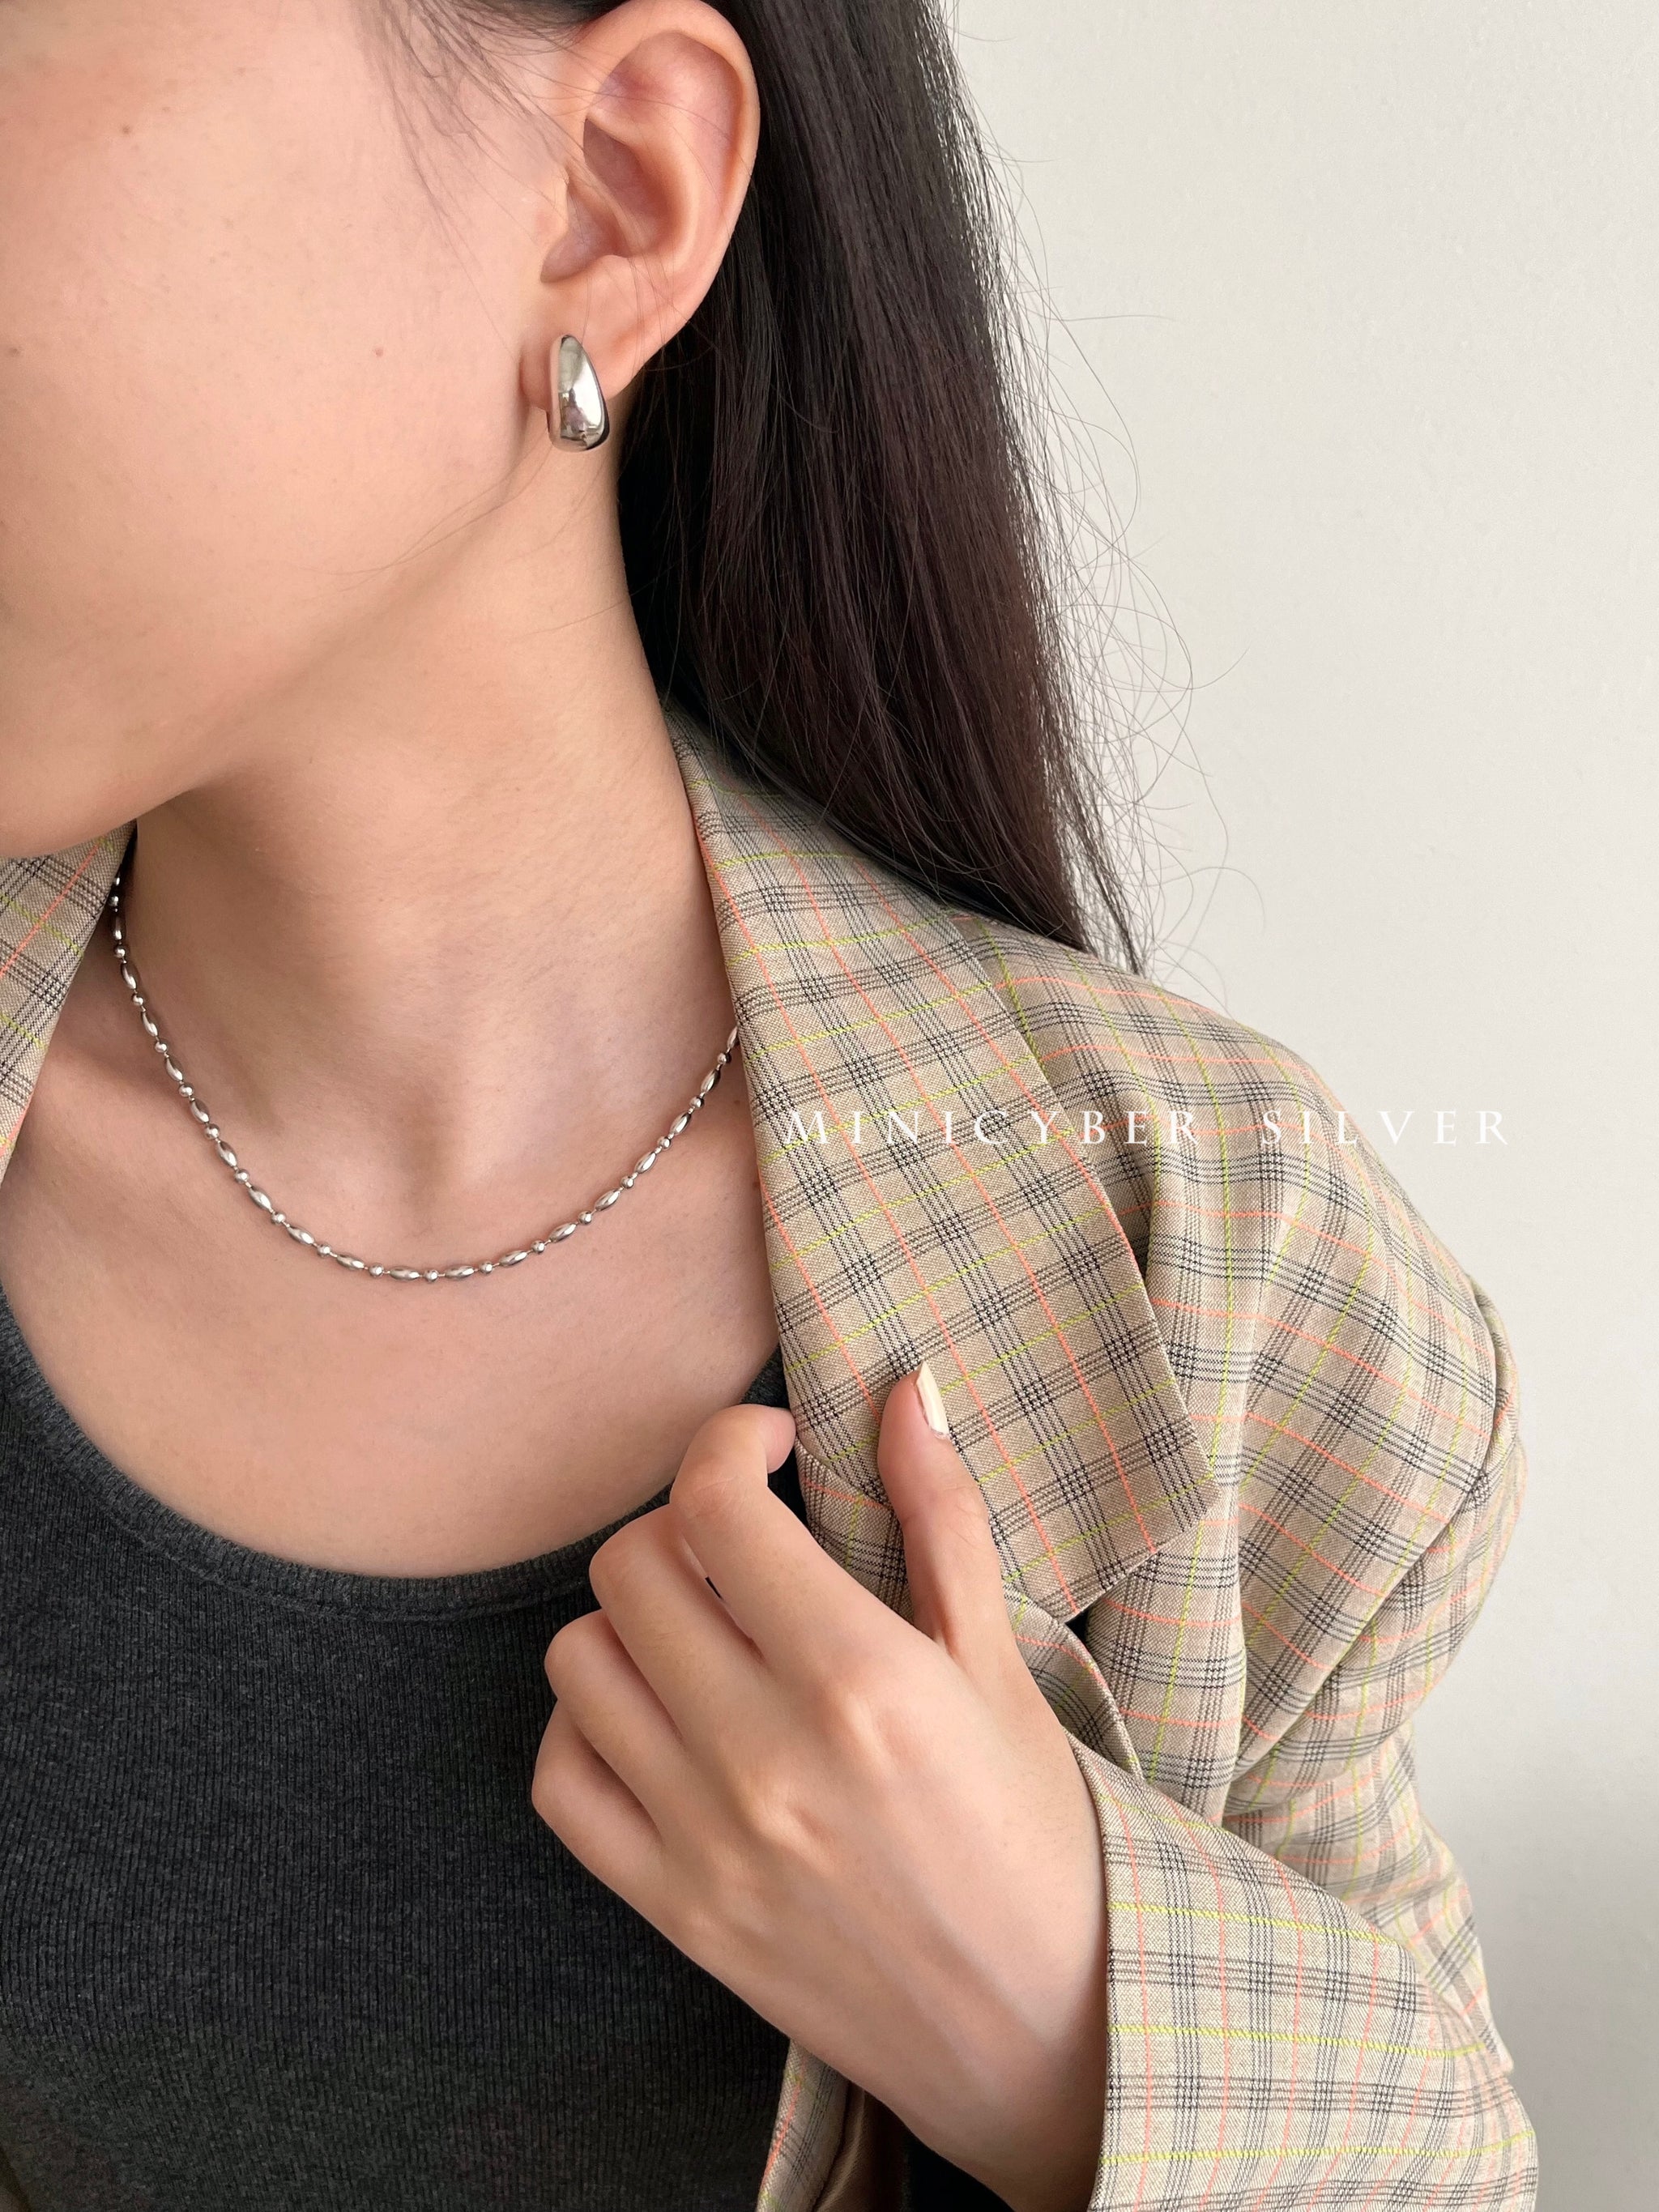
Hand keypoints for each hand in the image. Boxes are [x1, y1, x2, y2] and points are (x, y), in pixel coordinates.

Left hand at [531, 1366, 1108, 2211]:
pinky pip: (562, 1780)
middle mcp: (762, 1754)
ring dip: (630, 1619)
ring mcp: (704, 1838)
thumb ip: (943, 1514)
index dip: (730, 1441)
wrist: (1042, 2028)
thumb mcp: (1002, 1661)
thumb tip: (907, 1386)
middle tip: (743, 1540)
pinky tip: (655, 1712)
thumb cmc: (1036, 1832)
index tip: (770, 1446)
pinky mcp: (673, 1909)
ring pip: (579, 1660)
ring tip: (703, 1626)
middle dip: (683, 1523)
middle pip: (631, 1566)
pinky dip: (587, 1724)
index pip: (716, 1502)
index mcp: (857, 1678)